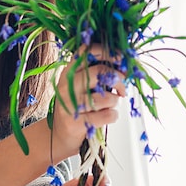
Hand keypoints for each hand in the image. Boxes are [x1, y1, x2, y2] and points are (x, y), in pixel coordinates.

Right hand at [50, 44, 125, 159]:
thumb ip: (98, 75)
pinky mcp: (75, 122)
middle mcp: (66, 85)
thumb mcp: (80, 85)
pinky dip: (113, 115)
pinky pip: (105, 116)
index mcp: (68, 72)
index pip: (86, 52)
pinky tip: (109, 115)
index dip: (106, 52)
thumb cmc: (77, 106)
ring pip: (105, 97)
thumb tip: (125, 68)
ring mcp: (69, 104)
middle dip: (119, 79)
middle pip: (99, 72)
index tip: (120, 58)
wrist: (60, 134)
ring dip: (115, 101)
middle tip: (123, 88)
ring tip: (111, 104)